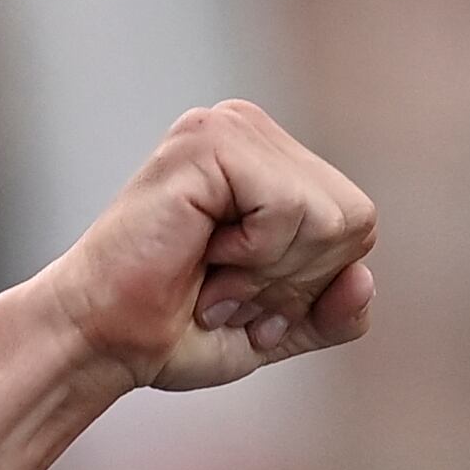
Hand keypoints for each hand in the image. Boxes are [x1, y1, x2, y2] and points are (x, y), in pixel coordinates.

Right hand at [43, 100, 377, 397]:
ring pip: (328, 217)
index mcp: (274, 161)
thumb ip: (336, 312)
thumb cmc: (178, 330)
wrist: (104, 342)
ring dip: (269, 271)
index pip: (358, 224)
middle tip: (224, 286)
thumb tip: (364, 280)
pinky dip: (254, 253)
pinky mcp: (208, 140)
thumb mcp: (280, 328)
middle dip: (294, 278)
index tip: (243, 293)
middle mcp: (252, 131)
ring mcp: (229, 127)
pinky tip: (204, 250)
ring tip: (212, 272)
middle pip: (353, 219)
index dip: (311, 281)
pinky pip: (290, 208)